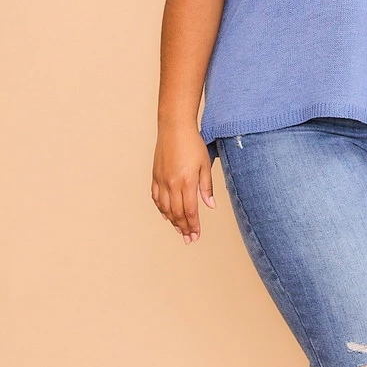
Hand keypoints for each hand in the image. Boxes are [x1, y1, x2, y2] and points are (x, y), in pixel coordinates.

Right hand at [151, 124, 215, 243]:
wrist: (174, 128)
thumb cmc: (192, 144)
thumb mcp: (205, 165)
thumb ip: (206, 187)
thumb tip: (210, 205)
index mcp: (186, 182)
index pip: (190, 211)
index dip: (193, 225)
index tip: (196, 235)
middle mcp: (172, 184)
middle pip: (177, 213)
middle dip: (184, 228)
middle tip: (189, 239)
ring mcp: (162, 180)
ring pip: (165, 208)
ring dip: (173, 221)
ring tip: (180, 230)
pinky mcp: (155, 176)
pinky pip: (156, 198)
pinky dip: (161, 209)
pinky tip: (167, 215)